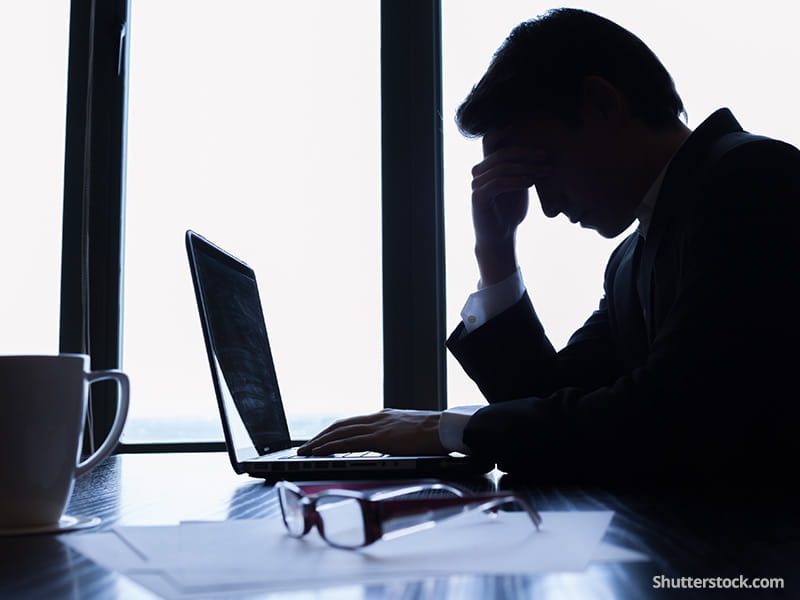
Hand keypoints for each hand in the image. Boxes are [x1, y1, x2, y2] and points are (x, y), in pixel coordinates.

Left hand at [297, 409, 446, 455]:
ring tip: (305, 451)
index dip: (335, 431)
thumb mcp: (411, 432)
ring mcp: (377, 426)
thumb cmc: (436, 433)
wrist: (447, 428)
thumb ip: (398, 437)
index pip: (352, 423)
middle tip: (306, 447)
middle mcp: (377, 418)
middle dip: (321, 436)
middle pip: (341, 425)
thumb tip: (393, 447)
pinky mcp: (379, 438)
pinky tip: (320, 452)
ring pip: (339, 432)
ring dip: (320, 442)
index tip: (323, 439)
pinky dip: (331, 446)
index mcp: (385, 417)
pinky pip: (348, 442)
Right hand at [471, 138, 551, 284]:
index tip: (523, 129)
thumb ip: (523, 168)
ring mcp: (477, 185)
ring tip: (543, 171)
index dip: (503, 131)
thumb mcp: (520, 185)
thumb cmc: (510, 212)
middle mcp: (479, 173)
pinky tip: (530, 182)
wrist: (500, 238)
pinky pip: (497, 183)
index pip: (490, 141)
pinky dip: (515, 180)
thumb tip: (540, 150)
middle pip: (500, 153)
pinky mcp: (479, 198)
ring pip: (501, 167)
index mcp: (488, 166)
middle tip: (545, 156)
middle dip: (525, 153)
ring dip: (525, 167)